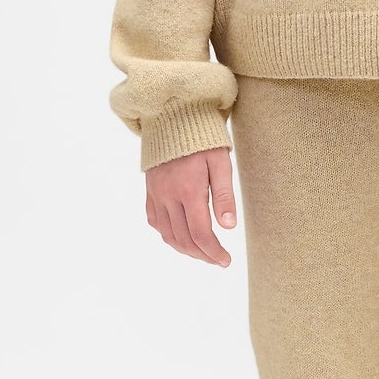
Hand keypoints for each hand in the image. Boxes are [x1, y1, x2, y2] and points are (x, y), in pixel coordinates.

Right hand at [144, 147, 237, 265]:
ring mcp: (156, 194)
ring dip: (185, 249)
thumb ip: (224, 196)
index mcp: (189, 190)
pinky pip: (155, 221)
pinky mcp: (150, 191)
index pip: (201, 234)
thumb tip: (229, 227)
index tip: (226, 261)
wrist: (175, 118)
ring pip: (167, 234)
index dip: (214, 252)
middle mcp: (168, 196)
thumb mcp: (221, 163)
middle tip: (218, 259)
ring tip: (203, 252)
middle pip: (184, 239)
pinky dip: (168, 235)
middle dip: (202, 255)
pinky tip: (181, 236)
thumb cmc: (204, 139)